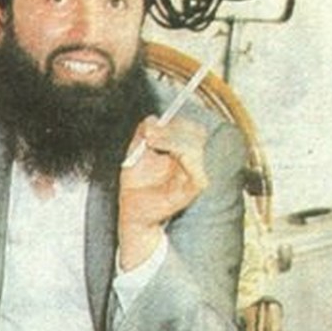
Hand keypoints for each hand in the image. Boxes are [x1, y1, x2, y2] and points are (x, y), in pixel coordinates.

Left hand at [118, 115, 208, 270]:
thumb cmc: (137, 186)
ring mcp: (197, 174)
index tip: (151, 126)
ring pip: (196, 146)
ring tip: (151, 143)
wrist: (133, 211)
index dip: (175, 122)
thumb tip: (153, 119)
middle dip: (172, 128)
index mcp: (182, 152)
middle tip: (149, 134)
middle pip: (198, 133)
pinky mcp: (196, 186)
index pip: (191, 129)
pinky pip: (196, 166)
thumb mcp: (136, 151)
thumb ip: (144, 132)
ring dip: (173, 139)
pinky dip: (181, 153)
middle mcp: (193, 162)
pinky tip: (164, 153)